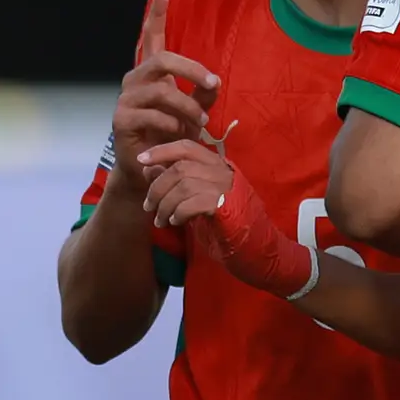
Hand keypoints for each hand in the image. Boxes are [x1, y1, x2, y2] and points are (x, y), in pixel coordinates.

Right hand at [112, 0, 216, 155]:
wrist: (149, 169)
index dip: (157, 15)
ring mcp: (126, 99)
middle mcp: (136, 81)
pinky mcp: (122, 120)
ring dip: (187, 107)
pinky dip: (173, 125)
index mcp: (151, 74)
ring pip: (162, 91)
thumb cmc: (170, 136)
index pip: (151, 38)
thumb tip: (215, 83)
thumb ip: (203, 96)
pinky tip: (180, 135)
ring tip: (201, 122)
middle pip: (161, 59)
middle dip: (191, 70)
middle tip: (212, 85)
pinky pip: (153, 115)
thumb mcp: (193, 113)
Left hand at [139, 137, 313, 302]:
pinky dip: (179, 211)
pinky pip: (194, 202)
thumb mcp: (196, 201)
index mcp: (218, 165)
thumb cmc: (226, 227)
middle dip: (157, 187)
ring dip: (165, 204)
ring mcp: (228, 188)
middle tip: (148, 207)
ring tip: (161, 221)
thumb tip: (149, 168)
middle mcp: (224, 172)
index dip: (162, 150)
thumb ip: (176, 184)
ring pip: (184, 183)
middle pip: (180, 167)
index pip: (187, 146)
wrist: (258, 252)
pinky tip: (176, 222)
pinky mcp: (228, 207)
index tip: (142, 160)